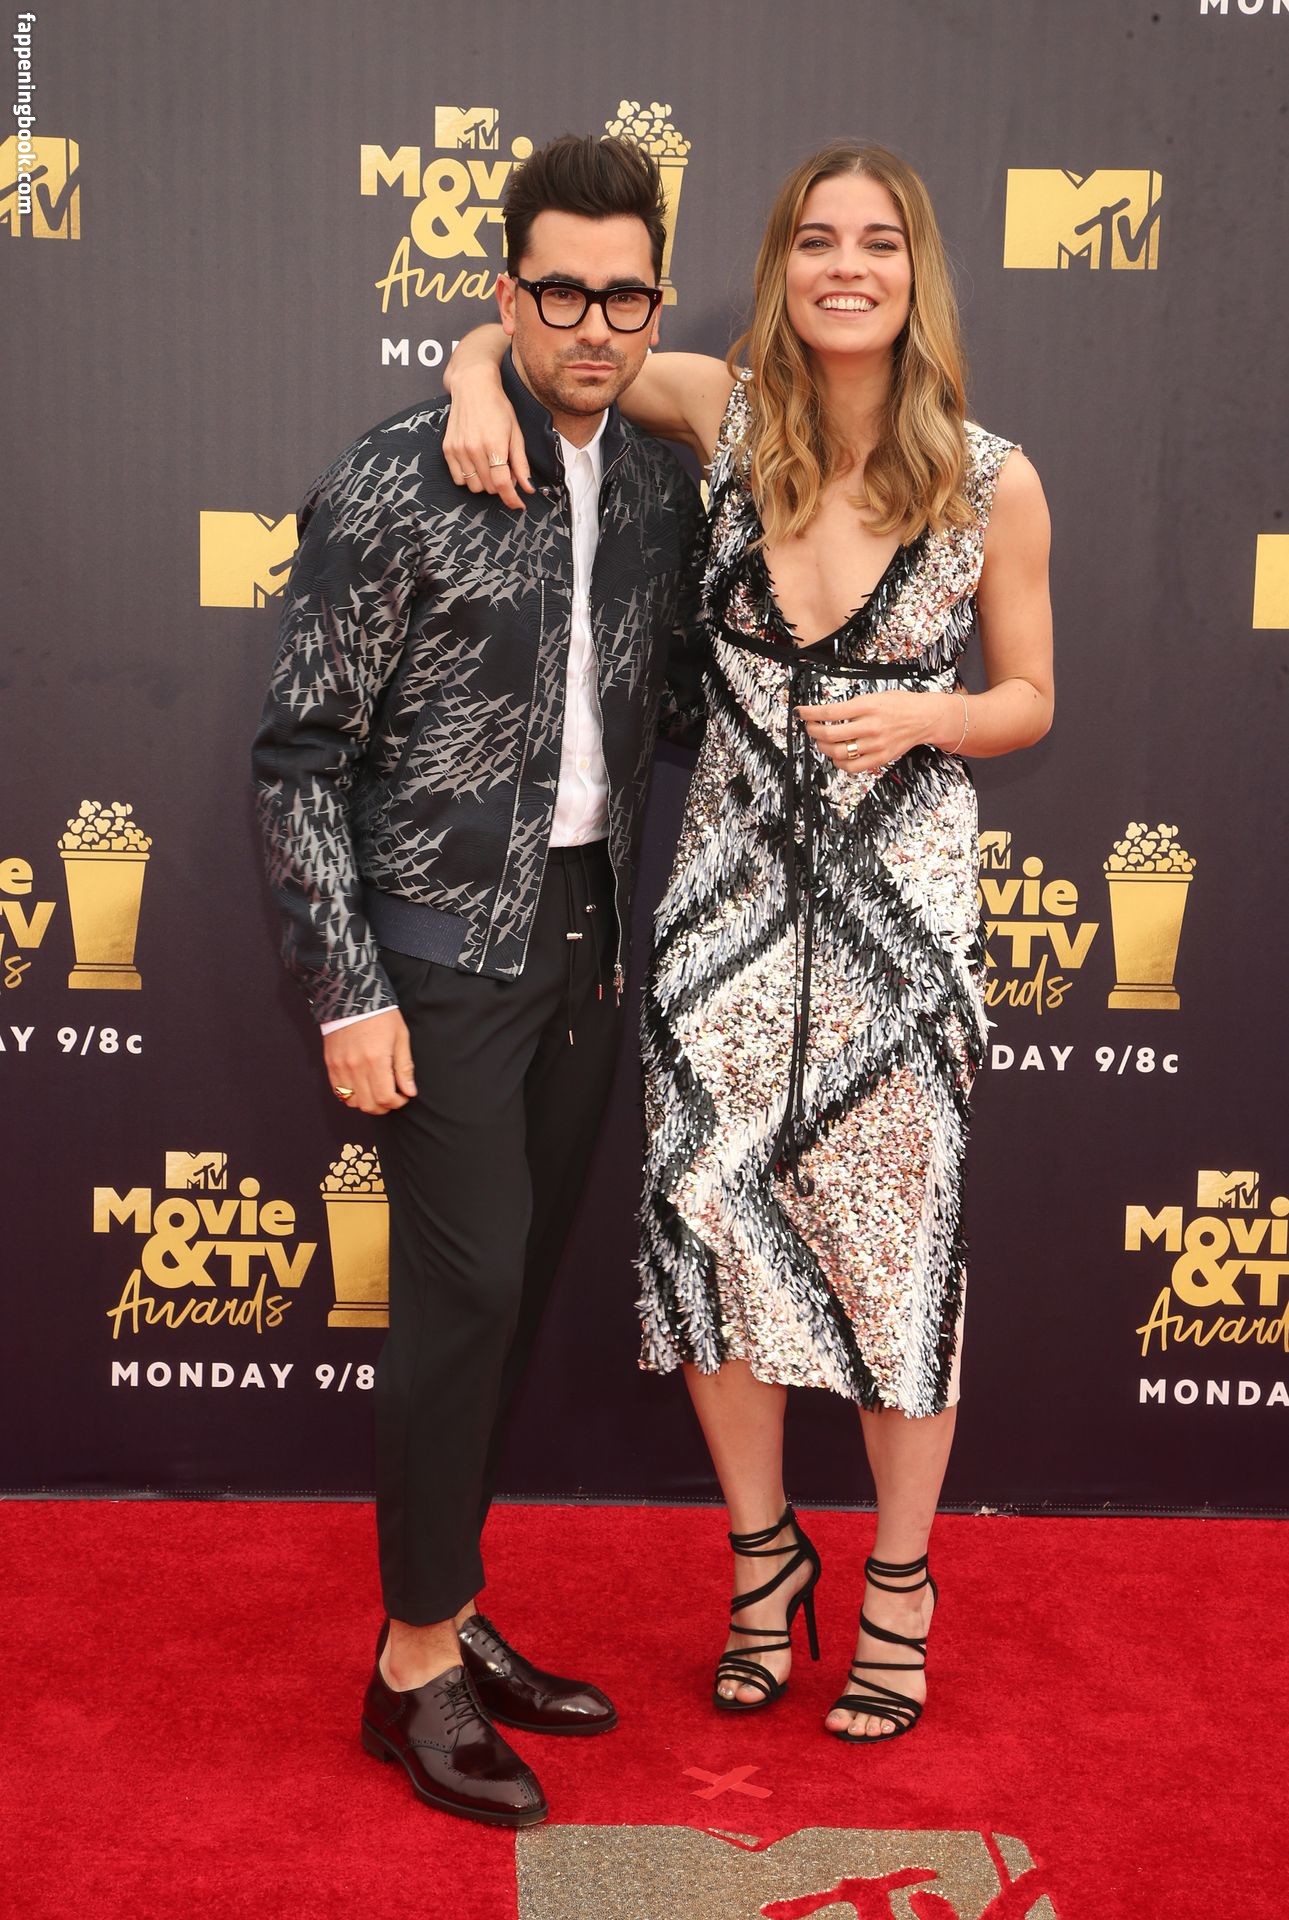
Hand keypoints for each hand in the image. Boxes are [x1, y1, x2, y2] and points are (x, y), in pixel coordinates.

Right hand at [323, 1009, 416, 1114]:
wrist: (351, 996)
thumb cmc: (380, 1015)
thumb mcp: (400, 1037)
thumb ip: (404, 1067)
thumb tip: (409, 1092)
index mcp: (376, 1060)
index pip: (386, 1098)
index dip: (398, 1102)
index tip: (404, 1096)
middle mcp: (355, 1067)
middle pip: (369, 1105)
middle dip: (384, 1106)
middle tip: (392, 1097)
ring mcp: (340, 1067)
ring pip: (352, 1102)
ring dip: (367, 1103)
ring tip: (377, 1092)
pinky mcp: (330, 1064)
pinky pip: (339, 1092)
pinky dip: (351, 1095)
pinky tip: (362, 1086)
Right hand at [442, 370, 532, 510]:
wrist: (472, 387)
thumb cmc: (498, 407)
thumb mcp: (516, 433)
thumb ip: (521, 463)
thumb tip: (528, 489)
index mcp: (495, 445)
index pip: (503, 484)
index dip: (512, 499)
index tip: (518, 504)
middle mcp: (474, 449)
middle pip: (489, 488)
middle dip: (501, 485)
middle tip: (505, 470)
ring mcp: (459, 450)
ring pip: (474, 486)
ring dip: (485, 483)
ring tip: (490, 466)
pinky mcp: (447, 449)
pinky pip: (459, 479)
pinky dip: (469, 478)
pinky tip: (476, 464)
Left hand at [797, 690, 958, 775]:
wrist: (924, 718)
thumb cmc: (899, 705)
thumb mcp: (874, 696)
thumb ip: (852, 706)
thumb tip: (825, 714)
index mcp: (868, 706)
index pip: (831, 712)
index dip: (810, 713)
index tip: (800, 712)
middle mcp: (871, 726)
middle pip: (830, 734)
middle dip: (813, 731)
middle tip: (810, 727)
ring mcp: (876, 745)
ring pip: (838, 752)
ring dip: (823, 747)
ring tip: (821, 740)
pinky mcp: (880, 758)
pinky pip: (852, 767)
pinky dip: (839, 762)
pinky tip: (836, 755)